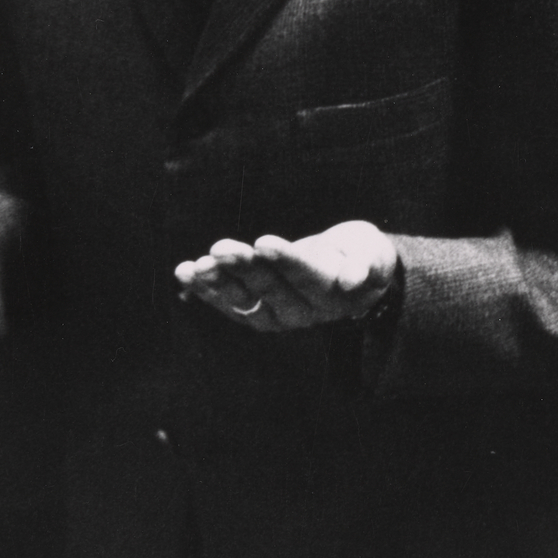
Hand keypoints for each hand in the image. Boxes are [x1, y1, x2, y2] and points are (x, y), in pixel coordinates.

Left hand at [172, 221, 399, 329]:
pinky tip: (184, 274)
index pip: (308, 277)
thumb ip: (366, 264)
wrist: (352, 271)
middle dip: (245, 267)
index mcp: (335, 296)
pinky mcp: (258, 313)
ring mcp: (278, 316)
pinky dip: (205, 290)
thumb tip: (354, 278)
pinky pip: (229, 304)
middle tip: (222, 247)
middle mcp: (305, 313)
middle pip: (271, 288)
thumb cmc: (363, 255)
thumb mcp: (373, 255)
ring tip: (197, 264)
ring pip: (245, 299)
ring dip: (218, 281)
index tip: (264, 241)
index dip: (286, 260)